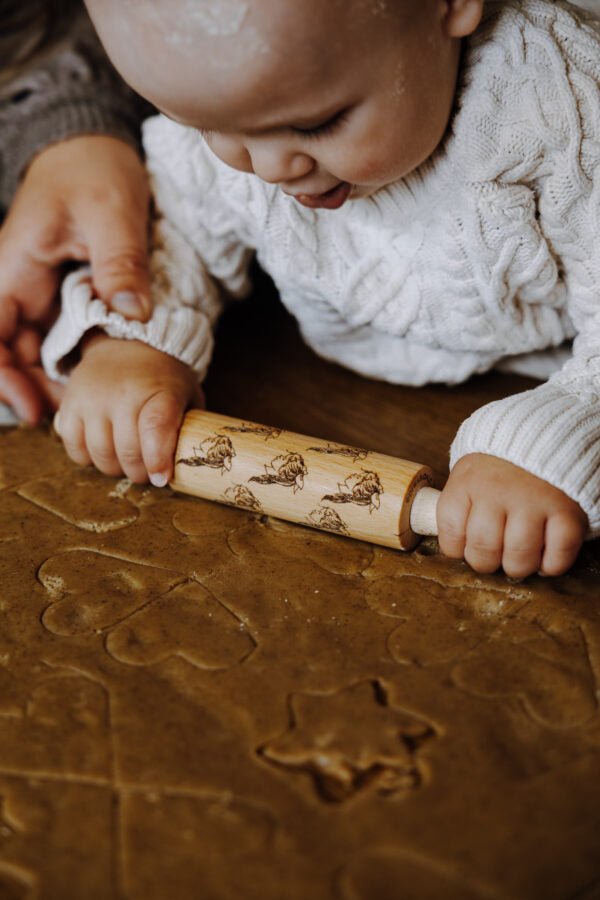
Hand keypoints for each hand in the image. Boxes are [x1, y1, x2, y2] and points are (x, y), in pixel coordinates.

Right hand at [0, 135, 150, 423]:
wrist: (93, 145)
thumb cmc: (93, 168)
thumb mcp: (112, 212)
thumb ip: (120, 263)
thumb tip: (133, 314)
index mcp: (14, 269)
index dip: (2, 378)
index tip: (31, 408)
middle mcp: (21, 286)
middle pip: (13, 353)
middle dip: (38, 389)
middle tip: (78, 416)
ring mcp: (42, 292)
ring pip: (39, 350)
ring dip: (60, 379)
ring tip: (95, 403)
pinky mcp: (66, 294)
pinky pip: (64, 336)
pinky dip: (78, 358)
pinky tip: (103, 375)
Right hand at [55, 334, 203, 484]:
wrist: (127, 341)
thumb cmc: (162, 376)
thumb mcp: (186, 394)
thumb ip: (189, 426)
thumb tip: (187, 464)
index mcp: (159, 390)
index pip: (155, 428)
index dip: (157, 459)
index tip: (160, 478)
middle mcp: (122, 393)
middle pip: (127, 450)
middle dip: (139, 472)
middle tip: (146, 473)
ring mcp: (92, 399)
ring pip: (100, 454)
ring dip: (115, 469)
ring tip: (125, 463)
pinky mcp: (70, 404)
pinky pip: (74, 447)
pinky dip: (87, 459)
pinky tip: (102, 452)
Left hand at [437, 453, 587, 577]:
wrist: (541, 437)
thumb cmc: (498, 468)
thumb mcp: (468, 476)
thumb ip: (460, 509)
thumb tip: (455, 549)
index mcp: (467, 483)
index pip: (451, 534)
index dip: (457, 549)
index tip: (466, 546)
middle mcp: (498, 492)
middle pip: (484, 550)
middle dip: (486, 563)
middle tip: (494, 556)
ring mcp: (534, 501)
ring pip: (519, 558)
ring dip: (518, 567)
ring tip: (519, 556)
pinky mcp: (566, 511)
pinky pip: (558, 556)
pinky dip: (551, 565)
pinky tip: (545, 556)